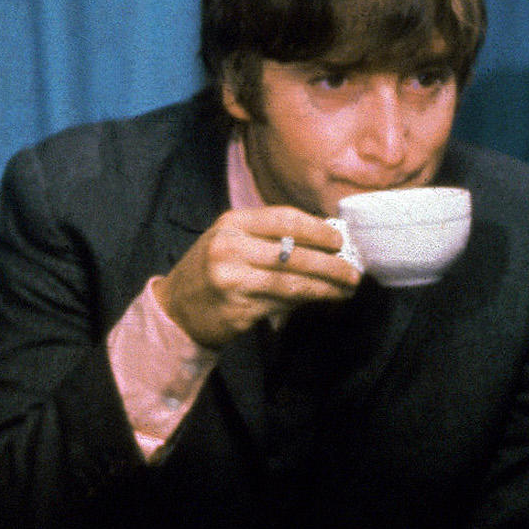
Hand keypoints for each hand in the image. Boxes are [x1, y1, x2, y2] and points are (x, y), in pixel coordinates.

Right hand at [156, 208, 358, 349]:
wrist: (175, 308)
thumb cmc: (210, 271)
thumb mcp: (230, 241)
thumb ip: (267, 237)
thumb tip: (324, 242)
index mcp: (231, 224)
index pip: (285, 220)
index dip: (318, 230)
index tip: (340, 241)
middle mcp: (229, 248)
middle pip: (294, 254)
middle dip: (331, 264)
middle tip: (353, 271)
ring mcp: (231, 280)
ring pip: (292, 282)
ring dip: (326, 287)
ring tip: (346, 289)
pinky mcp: (237, 309)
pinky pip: (282, 304)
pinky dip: (306, 302)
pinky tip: (321, 300)